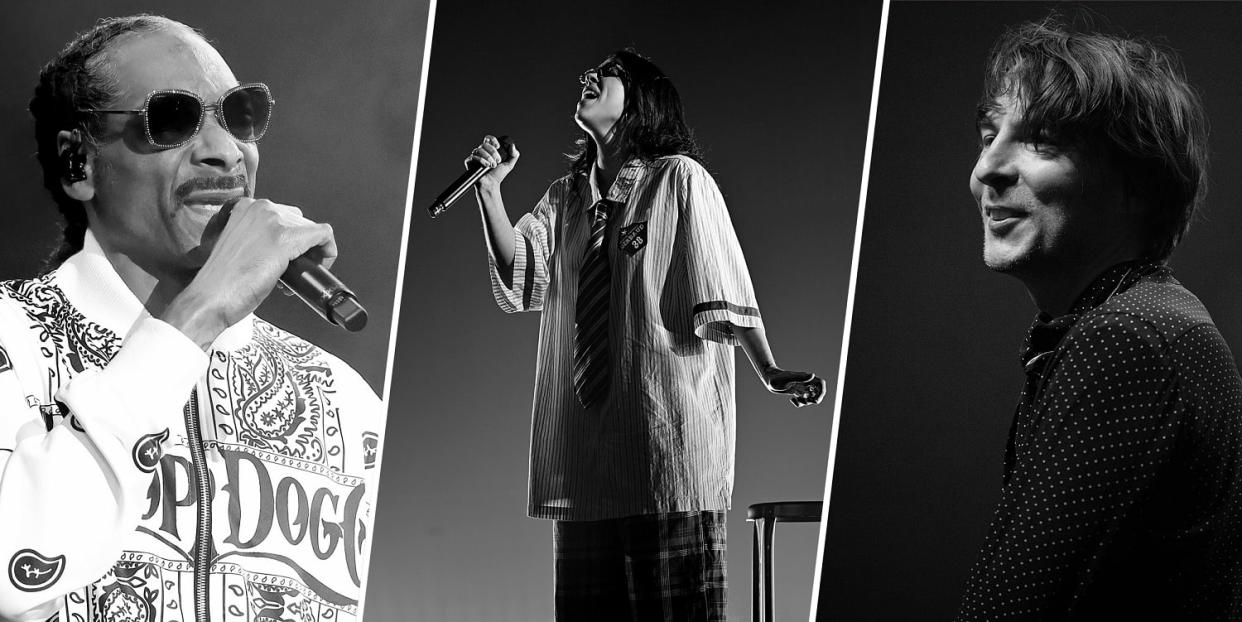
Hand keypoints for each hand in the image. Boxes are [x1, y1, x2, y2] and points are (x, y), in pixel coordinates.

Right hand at [162, 198, 336, 348]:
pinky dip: (328, 251)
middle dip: (303, 246)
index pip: (283, 215)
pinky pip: (323, 235)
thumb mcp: (239, 247)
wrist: (211, 297)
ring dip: (312, 252)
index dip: (292, 238)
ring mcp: (273, 221)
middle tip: (295, 270)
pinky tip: (320, 267)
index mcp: (245, 207)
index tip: (288, 258)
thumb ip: (258, 239)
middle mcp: (260, 208)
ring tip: (298, 275)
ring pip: (312, 228)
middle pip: (300, 221)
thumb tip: (279, 249)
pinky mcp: (286, 238)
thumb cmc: (221, 281)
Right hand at [466, 134, 519, 191]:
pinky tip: (486, 166)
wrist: (491, 184)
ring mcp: (475, 156)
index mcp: (489, 150)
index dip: (492, 140)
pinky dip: (481, 160)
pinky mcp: (469, 162)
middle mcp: (481, 152)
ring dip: (488, 157)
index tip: (498, 146)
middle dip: (493, 152)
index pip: (488, 139)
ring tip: (492, 165)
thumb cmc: (498, 175)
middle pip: (485, 144)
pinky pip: (473, 156)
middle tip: (497, 161)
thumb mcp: (509, 164)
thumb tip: (512, 146)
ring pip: (479, 150)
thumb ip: (514, 155)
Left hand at [763, 368, 826, 407]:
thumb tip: (812, 375)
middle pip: (817, 392)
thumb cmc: (777, 377)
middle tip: (806, 401)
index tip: (816, 400)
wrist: (769, 378)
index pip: (820, 383)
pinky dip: (799, 403)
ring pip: (810, 397)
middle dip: (814, 399)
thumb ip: (800, 377)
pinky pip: (802, 399)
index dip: (822, 392)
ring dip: (806, 402)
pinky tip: (791, 400)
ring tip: (798, 400)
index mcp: (805, 378)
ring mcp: (800, 387)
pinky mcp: (795, 391)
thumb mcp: (788, 378)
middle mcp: (804, 383)